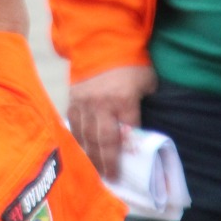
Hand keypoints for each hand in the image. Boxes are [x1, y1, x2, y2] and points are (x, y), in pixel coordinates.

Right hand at [68, 64, 156, 179]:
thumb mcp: (147, 81)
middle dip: (106, 163)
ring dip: (90, 155)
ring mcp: (84, 102)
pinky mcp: (73, 98)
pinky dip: (77, 139)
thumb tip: (142, 122)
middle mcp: (101, 104)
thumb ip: (144, 102)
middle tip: (110, 179)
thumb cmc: (130, 63)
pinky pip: (73, 124)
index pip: (126, 135)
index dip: (126, 155)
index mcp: (123, 100)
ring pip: (85, 135)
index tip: (125, 172)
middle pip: (103, 141)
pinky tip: (81, 150)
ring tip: (95, 170)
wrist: (101, 41)